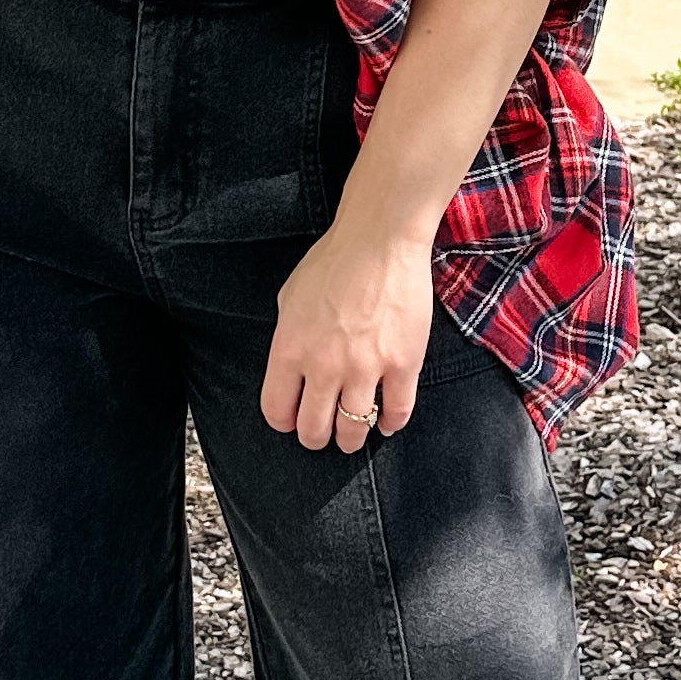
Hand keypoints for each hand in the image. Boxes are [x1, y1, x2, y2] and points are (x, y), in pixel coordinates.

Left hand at [260, 200, 433, 451]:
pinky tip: (387, 422)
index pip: (277, 409)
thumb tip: (292, 363)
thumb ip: (288, 335)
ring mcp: (365, 368)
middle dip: (316, 438)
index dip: (284, 422)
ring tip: (353, 438)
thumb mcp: (289, 297)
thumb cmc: (333, 261)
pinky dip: (391, 423)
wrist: (380, 240)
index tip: (292, 421)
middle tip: (322, 436)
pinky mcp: (403, 364)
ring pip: (354, 428)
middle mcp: (324, 366)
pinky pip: (397, 411)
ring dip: (351, 439)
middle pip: (314, 428)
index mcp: (290, 349)